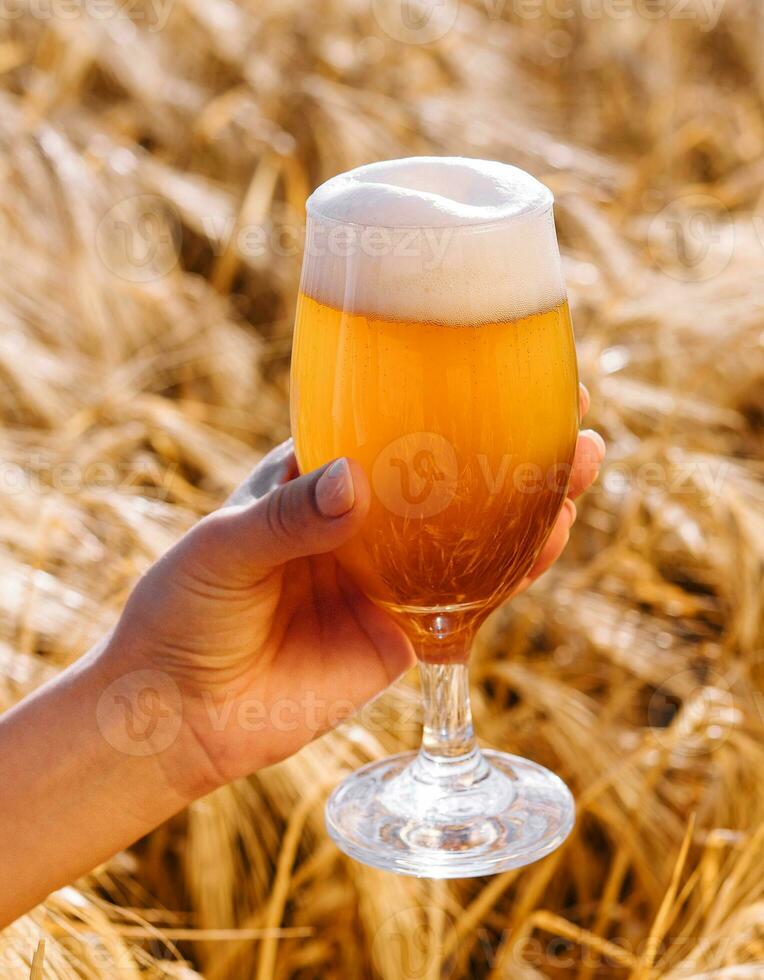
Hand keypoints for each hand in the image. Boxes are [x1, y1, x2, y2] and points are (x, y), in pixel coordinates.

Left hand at [103, 385, 604, 797]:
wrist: (180, 714)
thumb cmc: (183, 611)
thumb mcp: (226, 548)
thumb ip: (289, 518)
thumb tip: (357, 484)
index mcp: (317, 476)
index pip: (395, 421)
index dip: (449, 392)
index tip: (505, 361)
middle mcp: (365, 520)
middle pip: (453, 472)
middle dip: (514, 442)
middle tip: (573, 412)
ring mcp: (389, 576)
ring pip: (476, 530)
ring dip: (531, 499)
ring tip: (580, 464)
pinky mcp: (404, 633)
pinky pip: (469, 596)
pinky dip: (515, 568)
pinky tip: (552, 537)